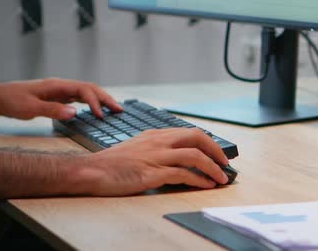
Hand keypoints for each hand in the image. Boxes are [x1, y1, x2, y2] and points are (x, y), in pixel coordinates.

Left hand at [0, 78, 122, 119]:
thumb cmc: (11, 101)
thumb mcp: (29, 108)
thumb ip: (52, 110)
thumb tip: (75, 113)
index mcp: (56, 86)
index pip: (83, 90)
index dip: (95, 102)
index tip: (101, 116)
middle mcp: (61, 86)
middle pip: (89, 88)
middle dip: (106, 98)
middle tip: (119, 110)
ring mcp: (59, 91)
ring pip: (86, 92)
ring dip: (101, 100)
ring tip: (114, 110)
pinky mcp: (57, 97)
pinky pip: (79, 97)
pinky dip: (91, 102)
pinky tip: (95, 109)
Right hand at [75, 128, 229, 194]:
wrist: (91, 170)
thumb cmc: (113, 163)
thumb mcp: (138, 147)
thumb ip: (157, 147)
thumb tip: (177, 156)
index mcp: (156, 134)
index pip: (189, 132)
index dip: (208, 142)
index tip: (217, 152)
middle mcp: (158, 141)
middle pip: (196, 137)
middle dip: (215, 150)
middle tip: (225, 163)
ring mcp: (156, 156)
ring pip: (194, 156)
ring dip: (212, 167)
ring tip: (222, 177)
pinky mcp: (152, 173)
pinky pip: (183, 174)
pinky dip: (199, 180)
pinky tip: (206, 185)